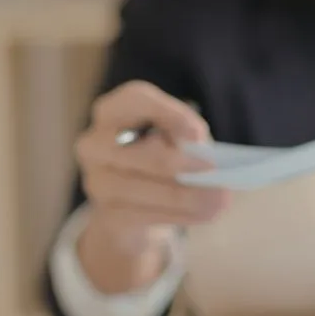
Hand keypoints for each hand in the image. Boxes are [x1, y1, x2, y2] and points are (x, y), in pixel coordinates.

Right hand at [74, 81, 228, 292]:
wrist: (133, 205)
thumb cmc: (160, 157)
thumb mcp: (176, 137)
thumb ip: (187, 138)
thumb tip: (203, 158)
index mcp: (114, 111)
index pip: (134, 100)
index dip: (166, 113)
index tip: (197, 133)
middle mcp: (95, 143)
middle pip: (138, 151)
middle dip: (178, 163)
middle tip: (212, 172)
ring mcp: (96, 180)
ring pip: (142, 189)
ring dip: (185, 196)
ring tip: (219, 201)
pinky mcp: (106, 214)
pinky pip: (144, 215)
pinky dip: (179, 215)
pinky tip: (204, 214)